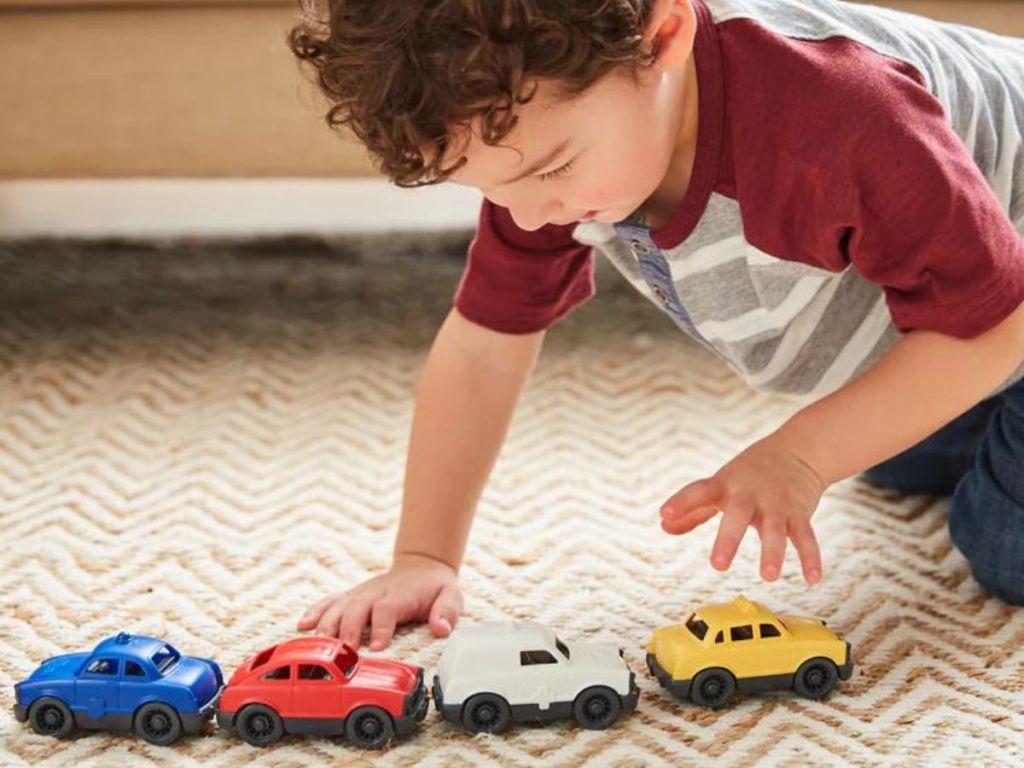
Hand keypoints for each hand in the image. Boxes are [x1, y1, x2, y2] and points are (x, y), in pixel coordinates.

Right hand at [297, 553, 462, 649]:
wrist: (421, 566)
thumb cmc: (434, 587)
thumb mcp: (450, 596)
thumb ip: (447, 612)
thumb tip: (441, 629)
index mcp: (398, 595)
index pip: (387, 610)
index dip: (381, 628)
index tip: (377, 647)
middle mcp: (375, 593)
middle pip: (356, 609)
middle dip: (348, 631)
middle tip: (344, 653)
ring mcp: (360, 594)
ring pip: (338, 607)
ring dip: (327, 625)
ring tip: (318, 645)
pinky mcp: (351, 596)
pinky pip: (329, 601)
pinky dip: (315, 611)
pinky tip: (302, 625)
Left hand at [659, 433, 826, 583]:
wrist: (799, 449)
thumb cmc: (749, 474)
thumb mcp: (719, 485)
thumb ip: (693, 509)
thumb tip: (663, 525)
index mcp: (724, 486)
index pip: (698, 491)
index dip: (682, 502)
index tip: (665, 514)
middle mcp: (749, 495)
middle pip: (737, 515)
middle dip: (728, 539)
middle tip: (718, 566)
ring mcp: (776, 504)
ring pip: (775, 529)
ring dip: (773, 552)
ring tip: (769, 576)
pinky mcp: (799, 513)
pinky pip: (806, 537)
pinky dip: (810, 557)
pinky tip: (812, 579)